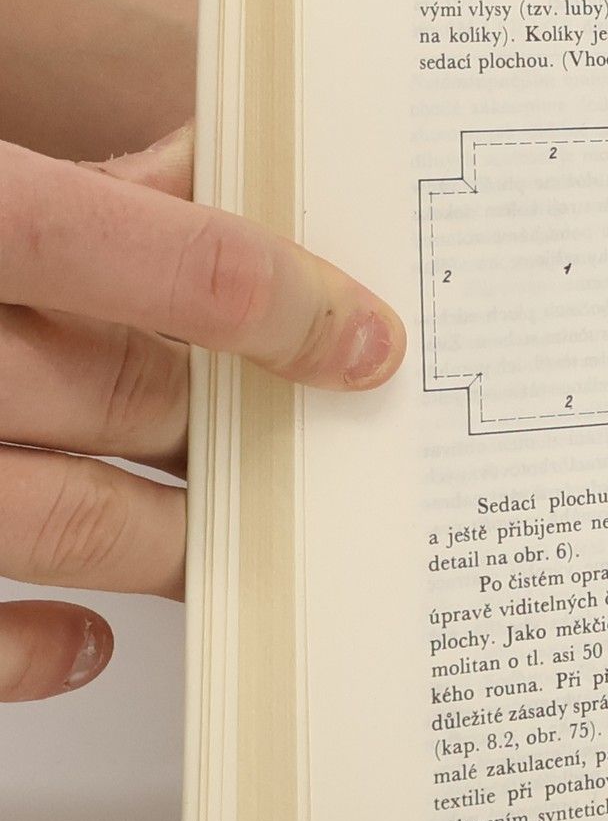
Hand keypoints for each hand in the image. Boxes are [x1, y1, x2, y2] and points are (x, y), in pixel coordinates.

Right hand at [0, 125, 405, 700]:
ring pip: (59, 512)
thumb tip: (215, 175)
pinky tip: (92, 633)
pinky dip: (31, 644)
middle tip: (322, 440)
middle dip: (227, 420)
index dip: (260, 291)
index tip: (362, 338)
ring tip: (235, 541)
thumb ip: (65, 182)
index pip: (116, 244)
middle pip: (108, 385)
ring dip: (168, 535)